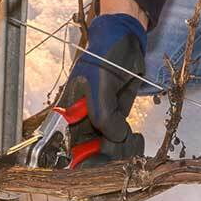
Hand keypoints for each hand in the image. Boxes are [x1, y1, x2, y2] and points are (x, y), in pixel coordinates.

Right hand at [55, 13, 147, 166]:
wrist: (126, 40)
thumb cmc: (106, 56)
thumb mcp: (100, 82)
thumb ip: (102, 113)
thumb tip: (113, 137)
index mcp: (67, 111)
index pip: (63, 146)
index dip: (75, 160)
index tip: (93, 160)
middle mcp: (80, 121)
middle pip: (86, 155)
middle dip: (105, 156)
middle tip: (121, 144)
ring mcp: (99, 123)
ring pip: (106, 152)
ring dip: (122, 151)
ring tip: (133, 138)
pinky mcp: (117, 121)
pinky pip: (120, 143)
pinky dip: (130, 146)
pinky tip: (136, 138)